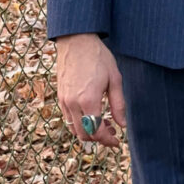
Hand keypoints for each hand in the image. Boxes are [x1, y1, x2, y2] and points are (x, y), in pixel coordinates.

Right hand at [56, 33, 125, 147]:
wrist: (76, 41)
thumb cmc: (99, 57)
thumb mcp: (115, 79)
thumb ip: (118, 104)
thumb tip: (122, 125)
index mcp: (89, 100)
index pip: (96, 132)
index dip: (108, 141)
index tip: (117, 142)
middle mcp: (73, 104)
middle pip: (84, 135)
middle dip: (99, 139)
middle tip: (112, 132)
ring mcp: (64, 101)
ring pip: (74, 129)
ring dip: (88, 132)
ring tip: (103, 123)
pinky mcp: (60, 97)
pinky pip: (68, 118)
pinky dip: (80, 123)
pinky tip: (91, 114)